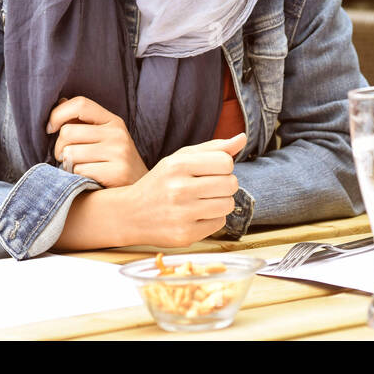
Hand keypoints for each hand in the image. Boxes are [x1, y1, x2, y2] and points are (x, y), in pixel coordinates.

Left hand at [48, 97, 147, 187]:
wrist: (139, 191)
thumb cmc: (113, 163)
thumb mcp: (103, 138)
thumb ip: (82, 121)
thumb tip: (60, 102)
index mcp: (113, 121)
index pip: (80, 104)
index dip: (58, 114)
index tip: (50, 129)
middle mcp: (117, 133)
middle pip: (68, 132)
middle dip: (58, 148)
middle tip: (65, 158)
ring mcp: (119, 152)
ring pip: (70, 153)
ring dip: (68, 166)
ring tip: (79, 169)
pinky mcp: (117, 172)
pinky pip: (80, 171)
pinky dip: (78, 178)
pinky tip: (89, 180)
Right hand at [120, 133, 246, 247]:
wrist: (130, 214)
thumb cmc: (161, 182)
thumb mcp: (181, 158)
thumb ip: (213, 148)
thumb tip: (243, 138)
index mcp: (178, 165)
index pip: (226, 162)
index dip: (224, 166)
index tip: (211, 170)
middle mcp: (179, 189)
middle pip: (231, 184)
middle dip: (225, 184)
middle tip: (208, 187)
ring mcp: (182, 214)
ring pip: (229, 204)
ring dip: (221, 202)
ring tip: (203, 201)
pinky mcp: (185, 235)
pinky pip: (219, 223)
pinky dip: (213, 219)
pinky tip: (196, 215)